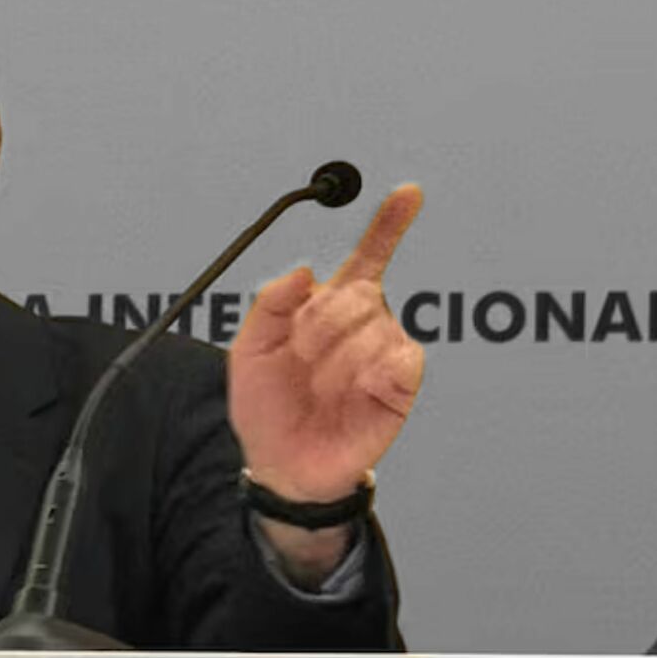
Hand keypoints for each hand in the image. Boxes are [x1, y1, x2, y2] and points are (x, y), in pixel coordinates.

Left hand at [228, 184, 425, 503]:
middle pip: (359, 291)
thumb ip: (270, 305)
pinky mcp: (400, 386)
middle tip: (301, 354)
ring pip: (376, 323)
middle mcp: (364, 324)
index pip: (366, 259)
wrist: (280, 463)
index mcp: (328, 309)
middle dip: (321, 321)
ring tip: (320, 385)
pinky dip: (369, 372)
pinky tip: (354, 390)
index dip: (388, 226)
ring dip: (337, 356)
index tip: (407, 194)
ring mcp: (384, 353)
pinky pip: (399, 358)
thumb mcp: (249, 351)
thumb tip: (302, 272)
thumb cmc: (268, 408)